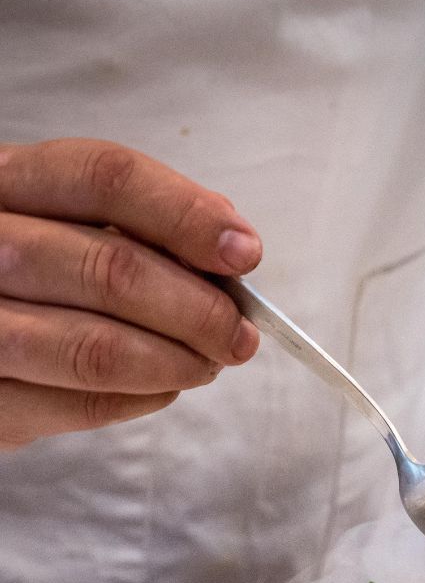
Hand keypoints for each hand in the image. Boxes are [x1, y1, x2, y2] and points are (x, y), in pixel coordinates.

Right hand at [0, 138, 262, 449]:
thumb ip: (139, 228)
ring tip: (209, 363)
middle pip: (111, 269)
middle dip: (199, 309)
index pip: (105, 180)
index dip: (186, 215)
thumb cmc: (30, 277)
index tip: (243, 252)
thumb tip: (228, 249)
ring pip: (98, 347)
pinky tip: (165, 386)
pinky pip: (82, 403)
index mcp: (7, 183)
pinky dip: (144, 396)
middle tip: (239, 334)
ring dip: (177, 362)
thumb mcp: (67, 226)